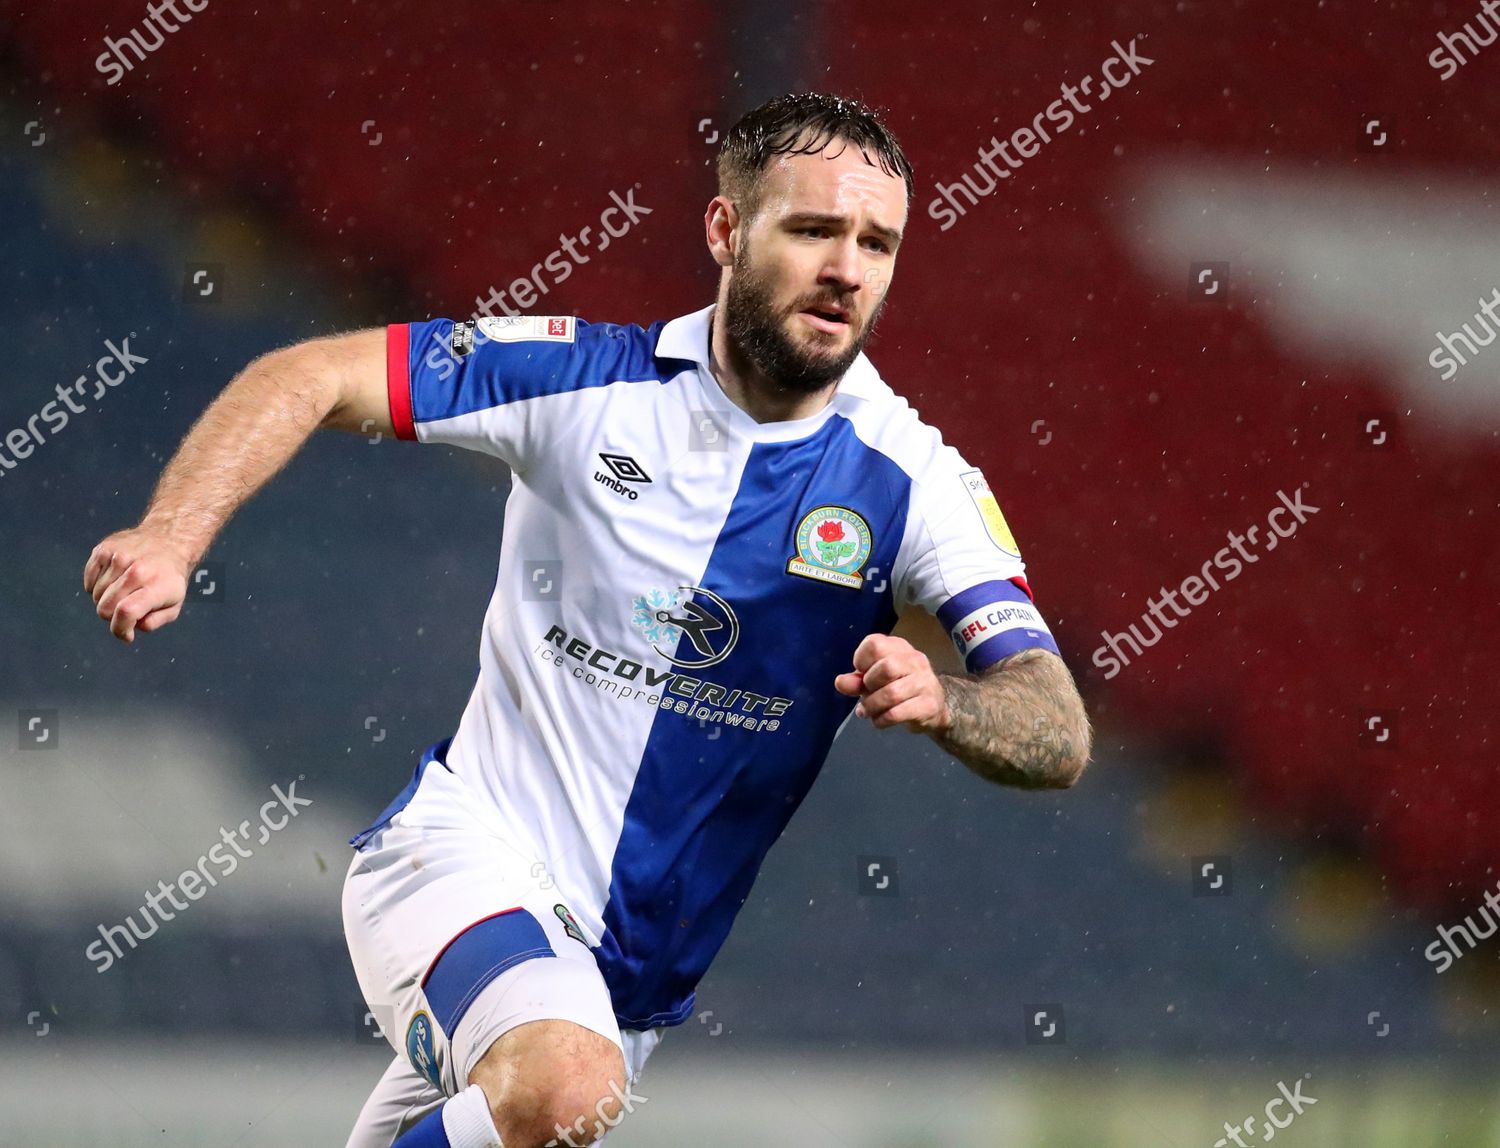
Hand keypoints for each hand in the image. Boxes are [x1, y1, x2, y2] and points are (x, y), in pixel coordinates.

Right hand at [84, 525, 194, 642]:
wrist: (168, 541)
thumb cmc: (169, 579)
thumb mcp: (174, 604)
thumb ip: (154, 622)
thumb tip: (130, 631)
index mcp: (156, 586)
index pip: (127, 611)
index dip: (120, 629)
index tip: (126, 634)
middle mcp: (137, 570)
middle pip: (105, 607)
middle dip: (112, 616)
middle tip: (126, 609)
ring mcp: (118, 557)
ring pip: (96, 596)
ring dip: (105, 600)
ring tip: (123, 590)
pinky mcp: (104, 549)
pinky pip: (89, 581)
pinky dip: (97, 586)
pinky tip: (113, 580)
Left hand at [834, 633, 951, 734]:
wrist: (934, 706)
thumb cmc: (899, 686)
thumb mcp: (874, 680)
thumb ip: (855, 680)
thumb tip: (840, 683)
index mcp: (898, 647)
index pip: (875, 644)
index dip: (861, 661)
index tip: (862, 675)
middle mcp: (915, 660)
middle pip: (886, 668)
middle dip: (868, 685)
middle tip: (865, 695)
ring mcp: (924, 682)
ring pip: (892, 693)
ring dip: (872, 706)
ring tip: (867, 711)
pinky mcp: (928, 705)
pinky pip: (898, 713)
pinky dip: (881, 720)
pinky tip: (878, 721)